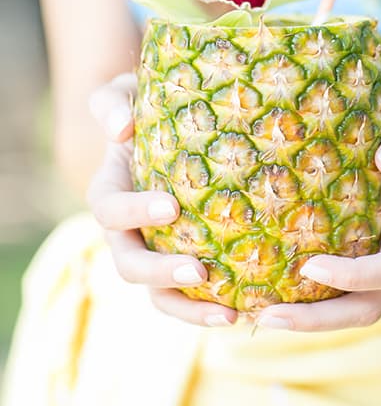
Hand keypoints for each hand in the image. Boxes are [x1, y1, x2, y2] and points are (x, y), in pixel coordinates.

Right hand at [88, 74, 237, 326]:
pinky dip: (211, 309)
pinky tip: (246, 311)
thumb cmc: (145, 104)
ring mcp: (154, 251)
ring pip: (158, 294)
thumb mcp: (123, 92)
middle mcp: (126, 230)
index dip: (135, 213)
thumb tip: (122, 127)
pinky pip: (189, 297)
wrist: (170, 124)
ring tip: (229, 313)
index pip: (109, 210)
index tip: (171, 206)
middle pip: (129, 264)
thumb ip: (113, 103)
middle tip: (200, 271)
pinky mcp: (184, 261)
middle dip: (161, 272)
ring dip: (189, 308)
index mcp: (110, 190)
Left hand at [255, 93, 380, 332]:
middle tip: (264, 316)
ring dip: (316, 320)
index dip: (352, 276)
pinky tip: (283, 299)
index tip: (307, 267)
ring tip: (262, 315)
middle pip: (372, 307)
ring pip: (366, 310)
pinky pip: (363, 298)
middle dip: (319, 319)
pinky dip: (326, 305)